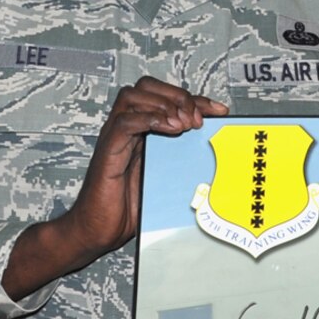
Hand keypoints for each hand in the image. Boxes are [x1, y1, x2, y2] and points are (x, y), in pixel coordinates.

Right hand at [2, 79, 226, 297]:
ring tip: (184, 124)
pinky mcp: (107, 152)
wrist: (98, 231)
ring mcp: (115, 139)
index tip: (220, 111)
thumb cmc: (128, 209)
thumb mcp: (166, 180)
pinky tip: (170, 128)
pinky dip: (148, 118)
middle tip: (197, 119)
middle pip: (147, 87)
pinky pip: (124, 122)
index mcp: (141, 133)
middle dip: (178, 95)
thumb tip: (216, 156)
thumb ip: (182, 162)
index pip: (167, 99)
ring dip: (164, 103)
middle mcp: (126, 130)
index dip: (196, 99)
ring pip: (133, 97)